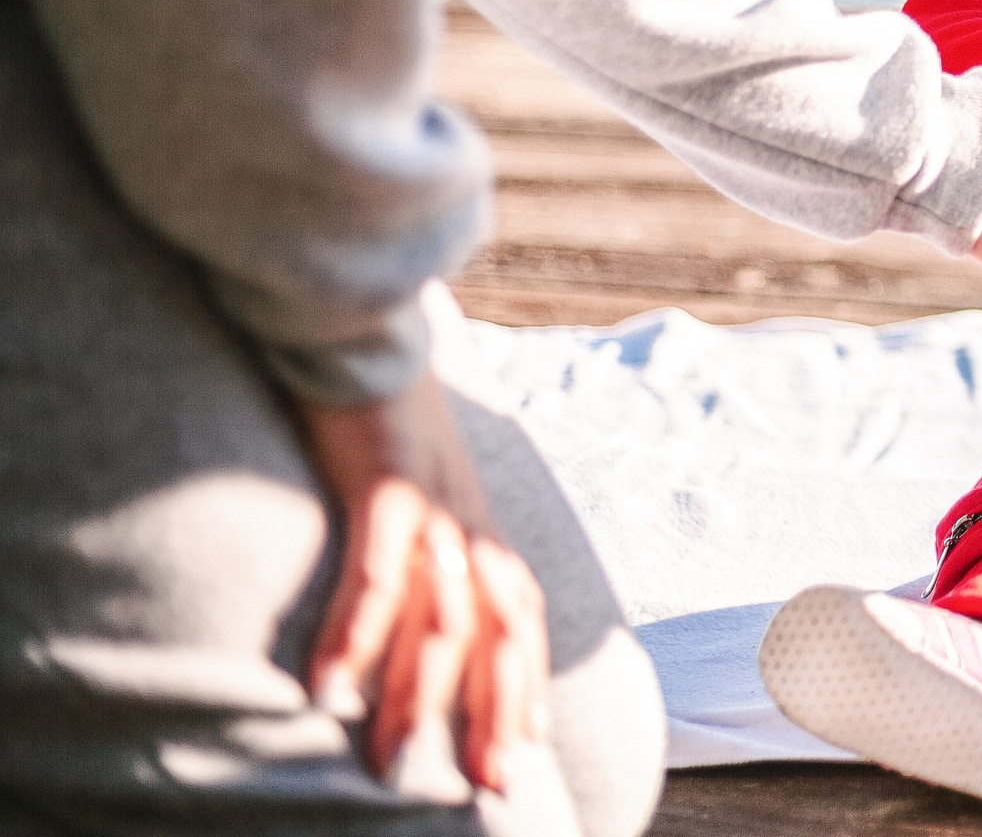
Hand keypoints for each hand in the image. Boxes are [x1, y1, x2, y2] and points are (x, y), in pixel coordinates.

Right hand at [299, 370, 548, 798]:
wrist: (367, 321)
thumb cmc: (379, 406)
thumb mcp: (413, 478)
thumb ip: (420, 533)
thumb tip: (414, 586)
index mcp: (477, 519)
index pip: (519, 612)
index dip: (527, 680)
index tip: (530, 746)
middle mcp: (468, 518)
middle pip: (500, 628)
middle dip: (499, 710)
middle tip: (493, 783)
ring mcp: (434, 502)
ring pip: (441, 616)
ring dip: (421, 694)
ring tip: (397, 765)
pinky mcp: (386, 481)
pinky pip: (376, 572)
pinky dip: (355, 635)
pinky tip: (327, 690)